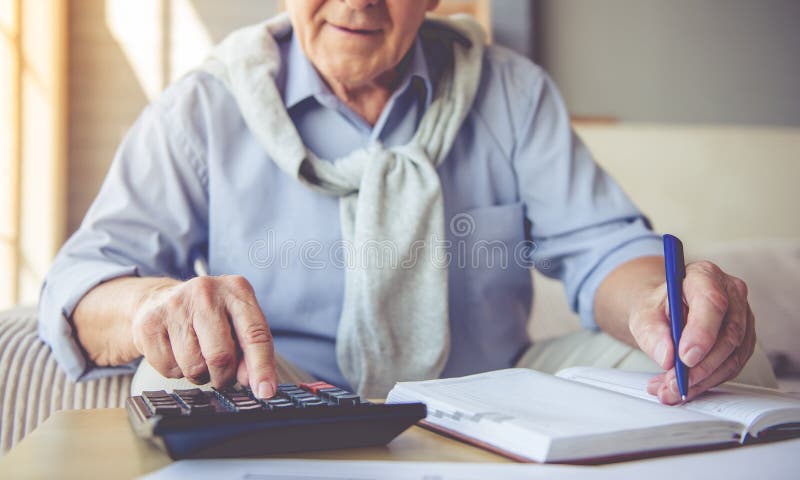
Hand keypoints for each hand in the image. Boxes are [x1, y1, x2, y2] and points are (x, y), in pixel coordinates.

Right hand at [131, 275, 277, 397]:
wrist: (158, 300)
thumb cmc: (207, 316)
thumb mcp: (236, 323)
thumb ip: (250, 351)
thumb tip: (253, 381)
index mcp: (236, 289)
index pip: (255, 333)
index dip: (262, 367)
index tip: (266, 392)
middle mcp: (206, 291)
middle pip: (221, 355)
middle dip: (224, 376)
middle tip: (222, 375)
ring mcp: (175, 305)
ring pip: (194, 366)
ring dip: (200, 374)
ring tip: (197, 357)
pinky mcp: (149, 323)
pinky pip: (169, 369)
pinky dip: (176, 372)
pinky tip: (176, 353)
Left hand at [628, 261, 755, 403]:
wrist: (665, 312)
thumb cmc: (657, 308)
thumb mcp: (643, 314)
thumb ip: (651, 332)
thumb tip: (666, 356)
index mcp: (704, 275)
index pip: (712, 302)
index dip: (702, 332)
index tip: (684, 357)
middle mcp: (731, 293)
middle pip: (727, 334)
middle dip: (700, 365)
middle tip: (674, 382)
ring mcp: (742, 318)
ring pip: (732, 356)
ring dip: (702, 379)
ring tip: (671, 390)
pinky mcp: (744, 341)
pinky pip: (732, 366)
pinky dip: (706, 382)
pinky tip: (683, 388)